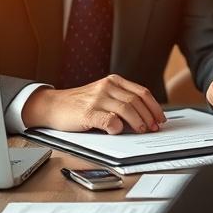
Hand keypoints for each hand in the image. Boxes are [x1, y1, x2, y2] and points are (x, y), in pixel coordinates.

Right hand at [22, 75, 165, 133]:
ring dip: (138, 122)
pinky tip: (118, 131)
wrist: (52, 105)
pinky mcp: (87, 112)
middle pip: (137, 101)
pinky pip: (108, 120)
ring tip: (141, 131)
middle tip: (153, 128)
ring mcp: (97, 98)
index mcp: (114, 81)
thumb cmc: (80, 104)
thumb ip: (121, 100)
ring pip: (127, 109)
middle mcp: (107, 86)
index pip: (142, 92)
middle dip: (149, 116)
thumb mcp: (103, 95)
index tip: (160, 118)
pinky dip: (117, 127)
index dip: (154, 107)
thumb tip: (146, 117)